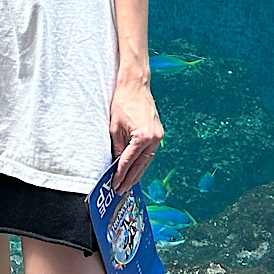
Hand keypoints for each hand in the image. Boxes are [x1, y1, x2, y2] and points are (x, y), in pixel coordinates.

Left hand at [109, 75, 161, 192]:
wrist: (135, 84)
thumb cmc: (124, 101)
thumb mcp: (115, 126)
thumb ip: (117, 146)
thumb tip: (116, 161)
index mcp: (143, 136)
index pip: (129, 161)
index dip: (121, 174)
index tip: (115, 184)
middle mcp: (154, 138)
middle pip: (140, 165)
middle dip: (130, 178)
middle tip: (121, 189)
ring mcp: (158, 136)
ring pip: (147, 160)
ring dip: (137, 173)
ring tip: (128, 184)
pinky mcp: (158, 133)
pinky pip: (150, 152)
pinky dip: (143, 162)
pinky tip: (136, 169)